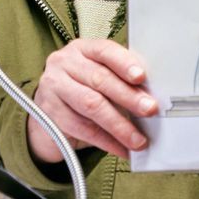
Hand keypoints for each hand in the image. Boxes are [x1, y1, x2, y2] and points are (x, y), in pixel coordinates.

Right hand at [27, 38, 158, 162]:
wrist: (48, 116)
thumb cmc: (81, 91)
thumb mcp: (98, 77)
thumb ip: (121, 79)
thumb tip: (151, 96)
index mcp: (81, 49)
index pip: (104, 51)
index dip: (124, 63)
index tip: (141, 77)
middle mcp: (64, 64)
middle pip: (100, 79)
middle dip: (129, 97)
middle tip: (150, 110)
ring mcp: (53, 88)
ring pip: (91, 106)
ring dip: (119, 125)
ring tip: (138, 139)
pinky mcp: (49, 114)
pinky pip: (82, 129)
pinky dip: (106, 141)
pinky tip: (122, 148)